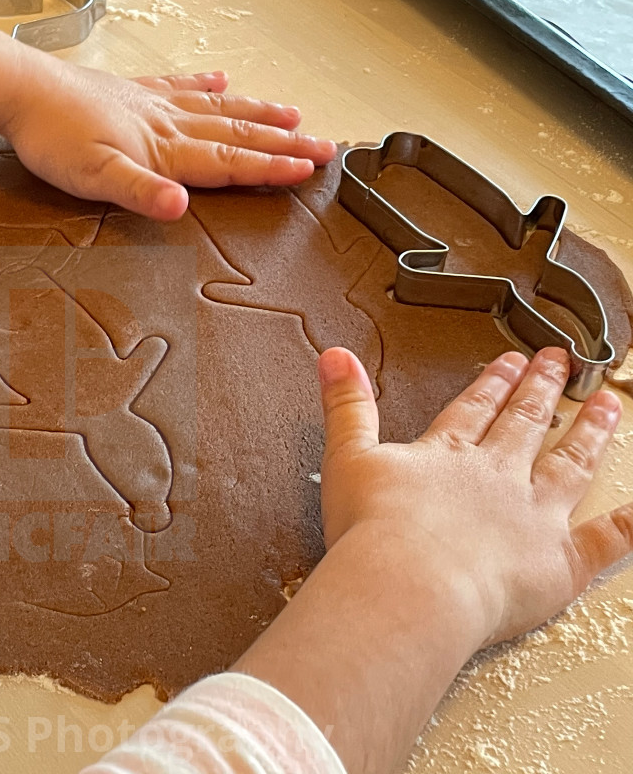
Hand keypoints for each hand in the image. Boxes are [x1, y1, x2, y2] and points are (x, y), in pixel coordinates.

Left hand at [0, 17, 335, 220]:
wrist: (23, 92)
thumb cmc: (53, 138)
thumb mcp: (94, 177)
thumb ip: (140, 193)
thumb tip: (180, 208)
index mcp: (164, 148)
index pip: (229, 162)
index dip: (271, 168)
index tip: (308, 171)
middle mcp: (167, 122)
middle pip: (238, 132)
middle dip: (284, 142)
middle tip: (324, 147)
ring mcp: (152, 103)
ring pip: (218, 108)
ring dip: (258, 112)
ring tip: (292, 114)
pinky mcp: (132, 91)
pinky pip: (180, 84)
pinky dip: (205, 84)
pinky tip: (220, 78)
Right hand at [317, 345, 632, 646]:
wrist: (410, 583)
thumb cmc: (375, 532)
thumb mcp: (348, 458)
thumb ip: (346, 407)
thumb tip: (336, 356)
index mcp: (447, 455)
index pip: (475, 409)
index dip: (494, 384)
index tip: (511, 362)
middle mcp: (496, 477)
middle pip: (524, 426)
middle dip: (541, 393)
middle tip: (560, 365)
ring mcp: (533, 515)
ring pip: (569, 466)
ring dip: (590, 435)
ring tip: (607, 409)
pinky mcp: (558, 560)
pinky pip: (605, 538)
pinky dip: (629, 524)